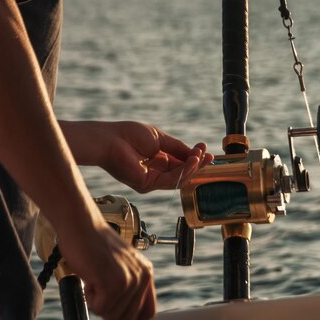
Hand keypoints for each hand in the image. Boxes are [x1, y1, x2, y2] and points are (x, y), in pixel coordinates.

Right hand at [56, 217, 155, 319]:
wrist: (81, 225)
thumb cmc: (93, 244)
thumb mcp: (118, 267)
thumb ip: (126, 289)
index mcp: (146, 272)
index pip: (148, 312)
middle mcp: (142, 276)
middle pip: (127, 318)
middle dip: (108, 310)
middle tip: (97, 288)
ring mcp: (130, 279)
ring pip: (111, 314)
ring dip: (96, 300)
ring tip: (94, 277)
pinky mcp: (114, 282)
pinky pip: (100, 307)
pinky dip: (89, 297)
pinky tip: (90, 277)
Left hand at [60, 121, 212, 192]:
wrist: (110, 140)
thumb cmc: (128, 135)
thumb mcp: (159, 139)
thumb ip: (177, 147)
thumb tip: (196, 153)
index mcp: (156, 160)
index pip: (179, 162)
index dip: (194, 157)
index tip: (205, 149)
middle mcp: (154, 172)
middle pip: (181, 172)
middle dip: (197, 164)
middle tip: (210, 156)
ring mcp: (150, 180)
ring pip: (179, 178)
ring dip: (192, 167)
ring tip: (201, 156)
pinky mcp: (147, 185)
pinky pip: (171, 180)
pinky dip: (184, 170)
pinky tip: (192, 160)